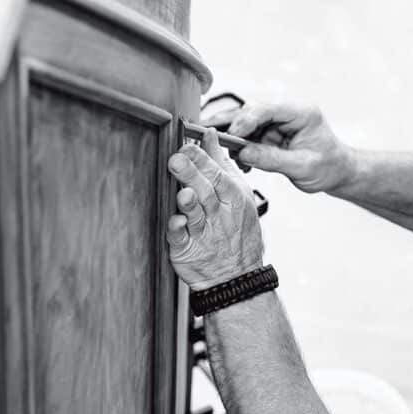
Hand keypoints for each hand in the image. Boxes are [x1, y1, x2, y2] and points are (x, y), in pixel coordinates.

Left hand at [166, 129, 262, 290]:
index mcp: (233, 199)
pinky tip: (174, 222)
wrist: (237, 277)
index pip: (218, 174)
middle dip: (191, 174)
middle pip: (205, 191)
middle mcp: (219, 215)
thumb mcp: (238, 195)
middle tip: (177, 158)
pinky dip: (177, 231)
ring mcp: (204, 234)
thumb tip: (210, 136)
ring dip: (188, 203)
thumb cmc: (236, 231)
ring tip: (182, 191)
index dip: (202, 159)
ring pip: (195, 215)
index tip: (188, 144)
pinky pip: (181, 240)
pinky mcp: (188, 251)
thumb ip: (222, 164)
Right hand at [210, 103, 355, 193]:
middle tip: (212, 139)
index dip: (245, 121)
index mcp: (302, 113)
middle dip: (232, 126)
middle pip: (252, 111)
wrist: (337, 171)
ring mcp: (278, 122)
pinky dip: (240, 147)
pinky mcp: (271, 133)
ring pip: (246, 122)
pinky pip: (249, 135)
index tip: (231, 137)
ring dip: (234, 138)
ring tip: (226, 154)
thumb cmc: (328, 167)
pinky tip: (238, 160)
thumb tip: (243, 154)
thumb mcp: (302, 167)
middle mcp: (287, 113)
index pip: (267, 109)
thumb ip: (272, 159)